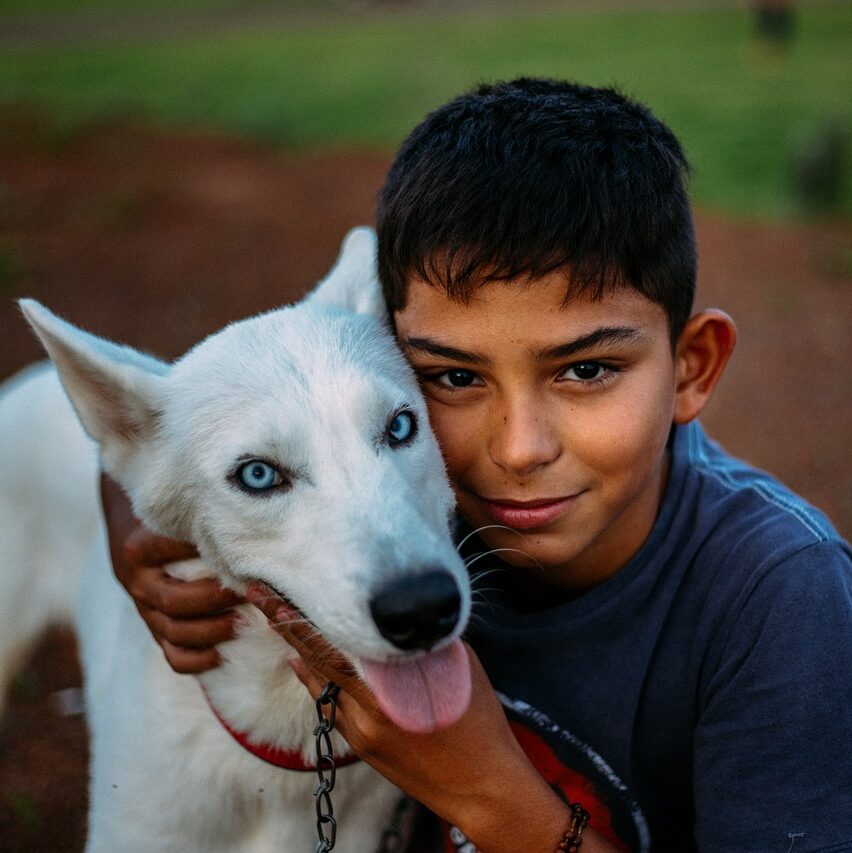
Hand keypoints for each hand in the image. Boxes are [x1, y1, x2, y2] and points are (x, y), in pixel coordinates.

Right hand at [100, 472, 243, 672]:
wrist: (131, 533)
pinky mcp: (153, 628)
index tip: (237, 552)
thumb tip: (248, 520)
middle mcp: (137, 582)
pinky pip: (170, 655)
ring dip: (210, 631)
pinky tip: (220, 655)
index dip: (202, 553)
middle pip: (174, 600)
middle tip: (249, 591)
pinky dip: (194, 660)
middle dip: (215, 599)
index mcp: (138, 550)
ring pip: (173, 631)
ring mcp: (143, 609)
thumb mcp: (171, 513)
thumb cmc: (166, 520)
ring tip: (242, 622)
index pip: (168, 553)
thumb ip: (198, 518)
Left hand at [246, 581, 599, 852]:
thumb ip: (420, 641)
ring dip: (300, 650)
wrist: (481, 785)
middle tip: (259, 594)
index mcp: (391, 686)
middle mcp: (368, 709)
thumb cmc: (478, 719)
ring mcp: (360, 731)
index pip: (335, 642)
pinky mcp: (360, 746)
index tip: (276, 590)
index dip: (301, 616)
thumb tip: (394, 616)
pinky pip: (330, 705)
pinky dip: (316, 679)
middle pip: (316, 658)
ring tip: (276, 618)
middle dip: (288, 625)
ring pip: (319, 682)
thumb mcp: (456, 666)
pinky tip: (303, 661)